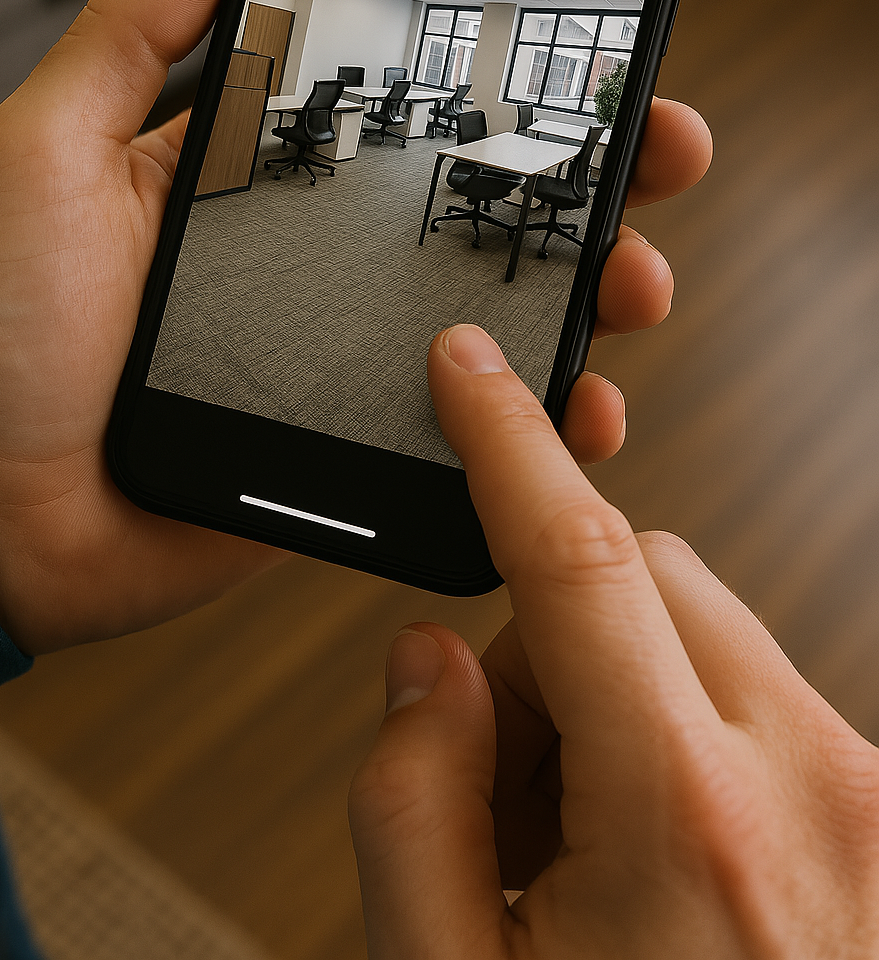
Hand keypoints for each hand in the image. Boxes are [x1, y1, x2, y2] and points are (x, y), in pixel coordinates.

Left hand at [0, 0, 708, 655]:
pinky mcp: (353, 456)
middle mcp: (317, 263)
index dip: (498, 85)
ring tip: (637, 278)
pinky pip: (469, 441)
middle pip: (479, 207)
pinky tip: (584, 409)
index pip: (406, 114)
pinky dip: (540, 431)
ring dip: (589, 293)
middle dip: (587, 176)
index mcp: (258, 179)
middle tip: (662, 145)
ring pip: (498, 318)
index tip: (588, 50)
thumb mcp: (45, 144)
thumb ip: (135, 31)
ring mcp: (344, 363)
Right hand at [350, 326, 878, 957]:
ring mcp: (874, 801)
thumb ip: (408, 798)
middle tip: (515, 787)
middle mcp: (813, 785)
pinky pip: (765, 699)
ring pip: (706, 633)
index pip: (579, 557)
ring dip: (625, 694)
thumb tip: (430, 655)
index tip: (472, 365)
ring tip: (593, 858)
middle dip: (553, 636)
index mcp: (688, 819)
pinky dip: (694, 736)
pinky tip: (668, 874)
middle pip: (645, 574)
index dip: (507, 441)